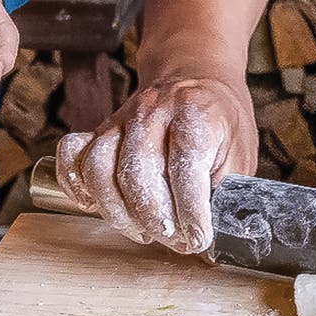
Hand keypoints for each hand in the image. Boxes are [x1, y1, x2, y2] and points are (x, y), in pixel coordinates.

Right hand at [56, 75, 258, 253]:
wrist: (197, 75)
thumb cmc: (220, 119)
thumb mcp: (240, 150)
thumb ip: (226, 188)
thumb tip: (216, 232)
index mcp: (195, 113)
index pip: (185, 169)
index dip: (191, 213)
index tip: (198, 238)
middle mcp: (153, 111)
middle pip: (138, 174)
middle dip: (156, 220)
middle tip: (175, 240)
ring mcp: (122, 118)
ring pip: (100, 169)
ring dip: (119, 212)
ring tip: (144, 231)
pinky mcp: (102, 128)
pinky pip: (74, 155)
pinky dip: (75, 184)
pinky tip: (93, 205)